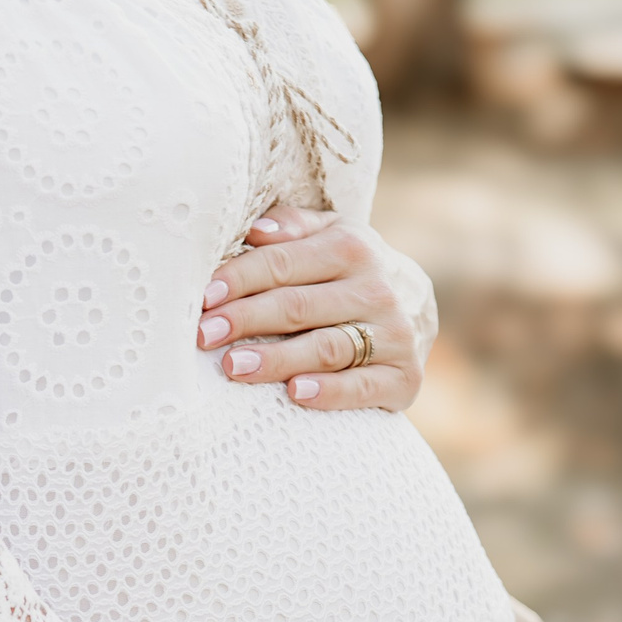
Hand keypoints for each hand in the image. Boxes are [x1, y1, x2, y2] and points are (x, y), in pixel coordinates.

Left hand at [196, 206, 432, 411]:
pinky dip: (330, 392)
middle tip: (204, 335)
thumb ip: (293, 227)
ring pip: (326, 348)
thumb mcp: (330, 235)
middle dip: (246, 320)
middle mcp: (376, 289)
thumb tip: (256, 230)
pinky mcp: (405, 377)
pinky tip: (296, 393)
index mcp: (351, 248)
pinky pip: (364, 387)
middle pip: (298, 306)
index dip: (239, 280)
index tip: (203, 298)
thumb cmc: (351, 270)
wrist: (418, 305)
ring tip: (234, 367)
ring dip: (278, 359)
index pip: (282, 264)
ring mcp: (394, 335)